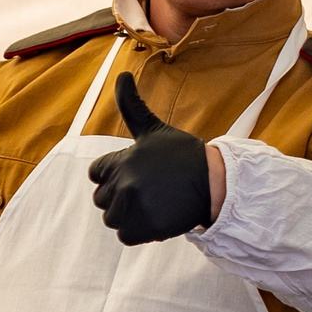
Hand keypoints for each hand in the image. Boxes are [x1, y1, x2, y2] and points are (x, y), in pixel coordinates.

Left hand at [88, 74, 213, 242]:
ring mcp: (135, 207)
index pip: (97, 173)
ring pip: (113, 219)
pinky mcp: (146, 228)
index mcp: (122, 159)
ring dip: (130, 216)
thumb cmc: (183, 155)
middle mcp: (125, 183)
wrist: (215, 183)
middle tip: (149, 191)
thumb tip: (121, 74)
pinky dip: (140, 231)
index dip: (114, 175)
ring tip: (154, 204)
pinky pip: (126, 236)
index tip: (137, 174)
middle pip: (103, 200)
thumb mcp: (153, 129)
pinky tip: (158, 217)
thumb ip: (131, 105)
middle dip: (121, 197)